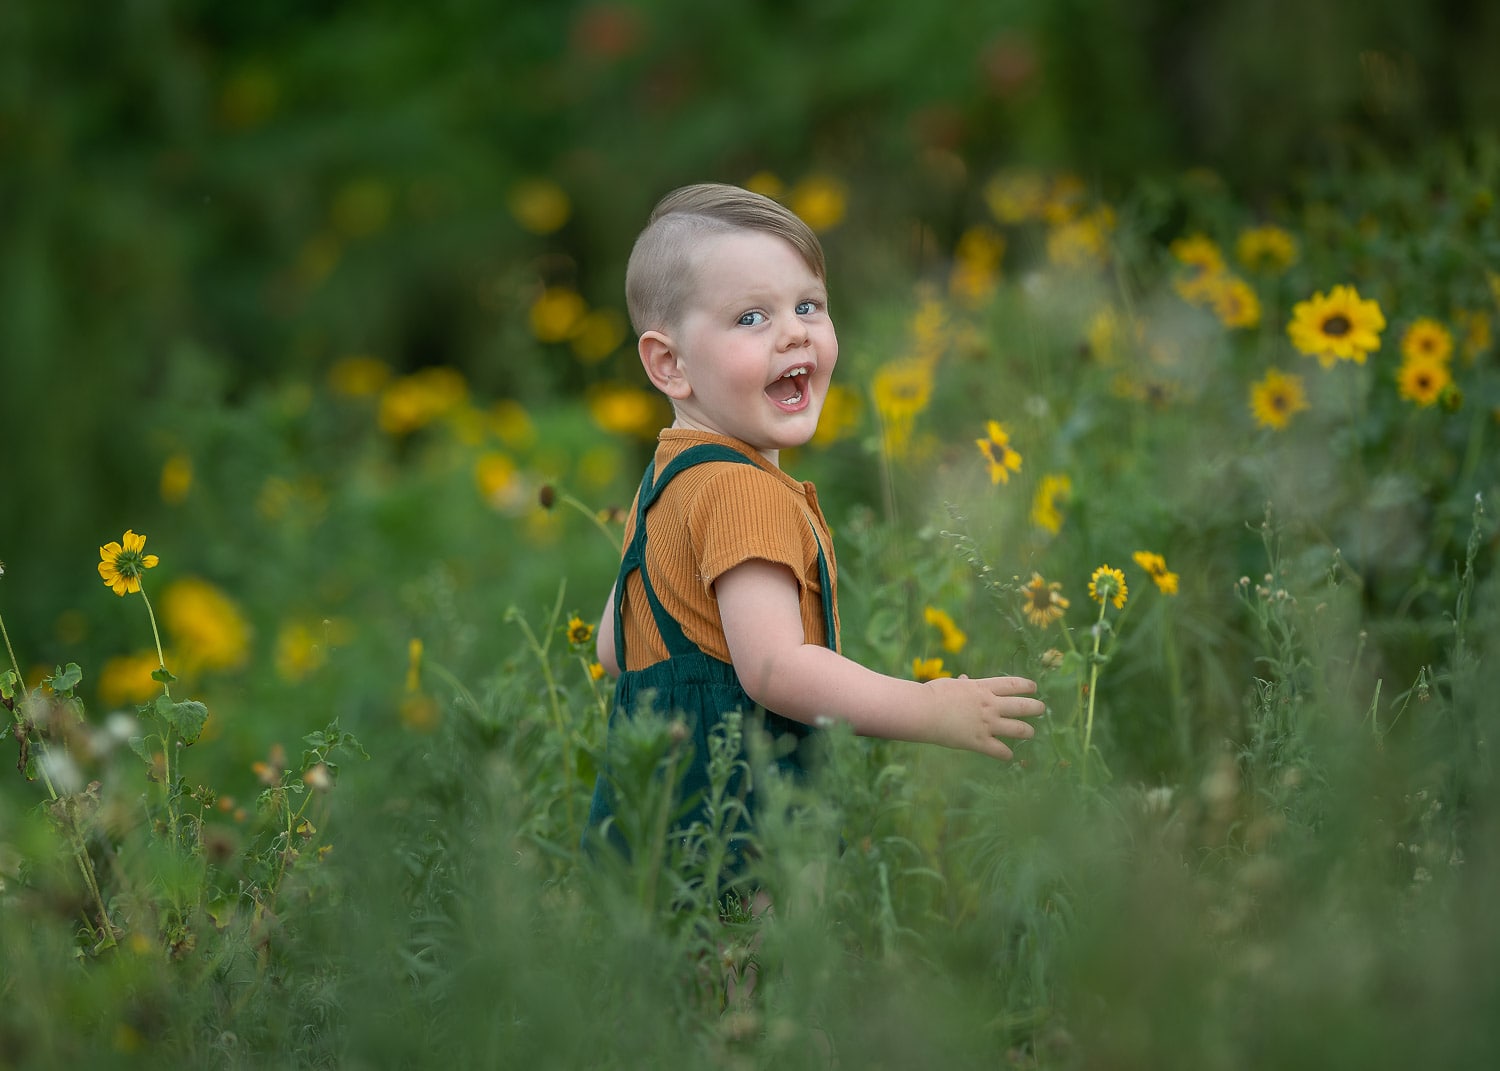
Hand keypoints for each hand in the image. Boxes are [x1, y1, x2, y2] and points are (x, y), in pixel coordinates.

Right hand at [919, 674, 1044, 759]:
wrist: (924, 711)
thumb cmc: (934, 694)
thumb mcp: (952, 684)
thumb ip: (964, 684)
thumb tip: (967, 679)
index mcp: (983, 688)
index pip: (1012, 684)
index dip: (1026, 686)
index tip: (1034, 688)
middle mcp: (990, 705)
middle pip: (1022, 706)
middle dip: (1035, 707)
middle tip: (1041, 709)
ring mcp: (987, 724)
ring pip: (1018, 729)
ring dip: (1027, 731)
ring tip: (1030, 732)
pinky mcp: (979, 742)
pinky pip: (1000, 751)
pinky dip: (1006, 754)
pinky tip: (1008, 755)